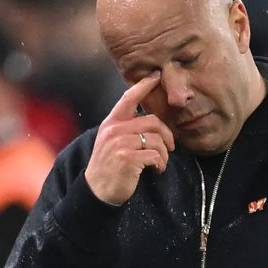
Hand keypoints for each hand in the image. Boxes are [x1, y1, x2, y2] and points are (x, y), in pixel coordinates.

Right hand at [85, 73, 175, 204]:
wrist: (96, 190)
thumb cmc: (108, 166)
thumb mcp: (110, 141)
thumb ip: (124, 128)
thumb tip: (150, 122)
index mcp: (111, 123)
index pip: (128, 98)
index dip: (144, 86)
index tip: (156, 76)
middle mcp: (115, 130)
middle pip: (152, 121)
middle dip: (167, 135)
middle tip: (171, 147)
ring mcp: (120, 143)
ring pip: (157, 140)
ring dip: (165, 154)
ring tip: (161, 163)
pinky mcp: (128, 158)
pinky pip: (155, 155)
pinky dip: (161, 164)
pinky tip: (157, 170)